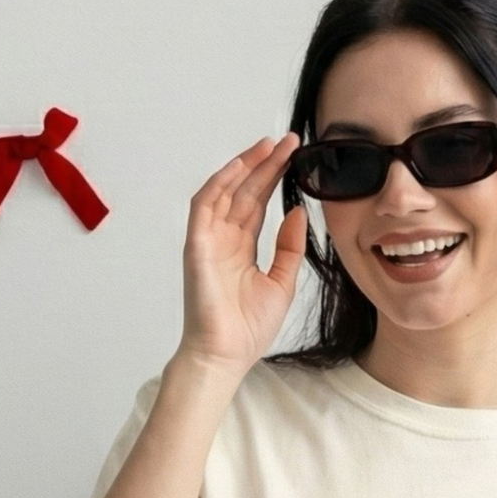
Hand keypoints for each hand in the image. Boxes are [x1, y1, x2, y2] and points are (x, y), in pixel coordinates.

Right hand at [177, 135, 308, 376]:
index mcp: (241, 249)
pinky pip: (204, 206)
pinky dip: (220, 183)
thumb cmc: (248, 328)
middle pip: (244, 192)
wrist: (226, 355)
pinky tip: (240, 167)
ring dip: (245, 166)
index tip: (294, 157)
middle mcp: (223, 240)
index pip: (258, 204)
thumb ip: (290, 247)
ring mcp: (208, 241)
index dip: (274, 178)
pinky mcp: (197, 246)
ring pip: (225, 192)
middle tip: (288, 141)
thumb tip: (299, 212)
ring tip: (269, 145)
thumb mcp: (282, 281)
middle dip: (265, 164)